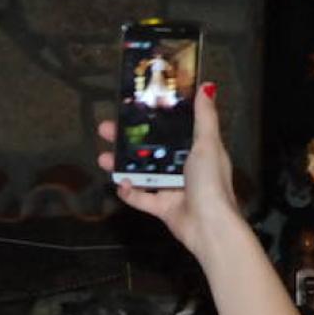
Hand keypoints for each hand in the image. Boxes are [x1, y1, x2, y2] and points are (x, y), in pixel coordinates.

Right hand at [97, 85, 242, 255]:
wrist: (209, 226)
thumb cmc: (211, 183)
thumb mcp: (208, 144)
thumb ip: (205, 117)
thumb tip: (207, 87)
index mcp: (198, 150)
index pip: (173, 129)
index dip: (155, 118)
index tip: (135, 107)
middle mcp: (185, 167)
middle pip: (152, 149)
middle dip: (128, 140)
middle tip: (107, 129)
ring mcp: (173, 188)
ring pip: (143, 172)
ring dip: (122, 165)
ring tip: (102, 157)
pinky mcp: (163, 208)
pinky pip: (141, 198)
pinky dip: (130, 193)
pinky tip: (119, 184)